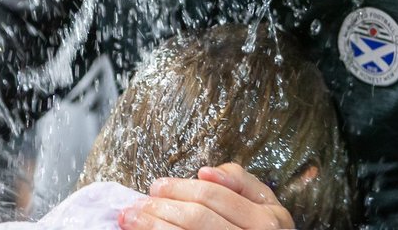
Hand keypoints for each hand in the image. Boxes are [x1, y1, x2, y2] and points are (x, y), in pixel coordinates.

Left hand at [119, 163, 294, 229]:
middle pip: (197, 218)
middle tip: (136, 204)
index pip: (213, 196)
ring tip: (130, 219)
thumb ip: (240, 183)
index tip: (155, 186)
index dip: (179, 188)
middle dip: (161, 208)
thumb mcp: (264, 205)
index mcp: (267, 219)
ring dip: (152, 226)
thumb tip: (205, 173)